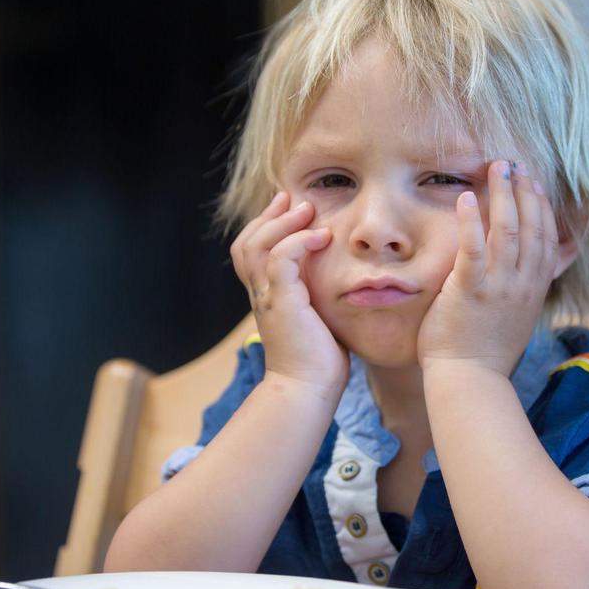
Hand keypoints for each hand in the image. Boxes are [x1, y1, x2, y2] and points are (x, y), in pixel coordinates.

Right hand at [230, 192, 348, 394]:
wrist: (308, 390)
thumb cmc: (319, 362)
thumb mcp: (318, 320)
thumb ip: (319, 298)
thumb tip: (341, 283)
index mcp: (267, 298)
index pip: (252, 252)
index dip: (267, 226)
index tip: (289, 207)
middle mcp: (261, 295)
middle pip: (247, 243)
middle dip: (269, 216)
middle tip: (294, 199)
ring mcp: (268, 298)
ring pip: (258, 245)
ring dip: (283, 223)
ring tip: (307, 210)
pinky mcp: (282, 303)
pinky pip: (281, 260)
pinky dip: (297, 242)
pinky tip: (320, 237)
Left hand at [417, 160, 558, 376]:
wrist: (470, 379)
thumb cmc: (487, 351)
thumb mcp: (520, 315)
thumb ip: (530, 286)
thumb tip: (543, 265)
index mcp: (534, 288)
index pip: (545, 238)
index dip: (542, 207)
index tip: (534, 182)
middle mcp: (522, 283)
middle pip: (532, 227)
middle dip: (525, 191)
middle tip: (516, 164)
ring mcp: (499, 286)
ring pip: (509, 230)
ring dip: (504, 195)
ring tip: (498, 167)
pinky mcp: (471, 290)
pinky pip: (474, 248)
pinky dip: (473, 220)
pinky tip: (468, 197)